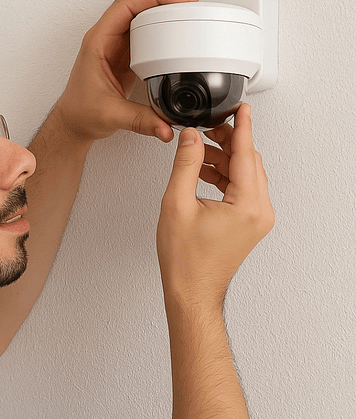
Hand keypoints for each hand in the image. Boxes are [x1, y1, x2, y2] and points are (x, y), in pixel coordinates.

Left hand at [53, 0, 198, 143]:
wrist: (74, 124)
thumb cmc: (80, 113)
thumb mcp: (112, 115)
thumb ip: (141, 120)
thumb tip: (166, 125)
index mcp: (98, 43)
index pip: (125, 6)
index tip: (174, 2)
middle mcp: (106, 40)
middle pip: (136, 7)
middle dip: (161, 5)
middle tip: (186, 11)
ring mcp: (116, 47)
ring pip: (141, 19)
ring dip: (162, 17)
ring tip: (185, 20)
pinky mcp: (125, 57)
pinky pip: (144, 35)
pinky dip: (160, 33)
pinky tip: (174, 38)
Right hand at [156, 104, 274, 310]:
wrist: (191, 289)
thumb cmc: (186, 260)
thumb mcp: (178, 203)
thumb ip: (186, 165)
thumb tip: (191, 138)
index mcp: (248, 205)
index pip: (247, 154)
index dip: (242, 127)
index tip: (242, 108)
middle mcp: (260, 211)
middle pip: (249, 162)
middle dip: (228, 142)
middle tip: (207, 129)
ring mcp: (257, 219)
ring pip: (246, 175)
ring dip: (224, 160)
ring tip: (198, 153)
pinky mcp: (249, 223)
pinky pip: (242, 190)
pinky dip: (225, 177)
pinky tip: (204, 172)